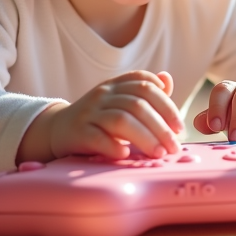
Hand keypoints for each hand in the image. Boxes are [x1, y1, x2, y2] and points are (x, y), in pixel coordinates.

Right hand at [21, 71, 183, 162]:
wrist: (57, 129)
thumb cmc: (97, 118)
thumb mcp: (119, 101)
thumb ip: (144, 93)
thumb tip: (167, 80)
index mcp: (116, 84)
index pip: (145, 83)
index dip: (166, 103)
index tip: (178, 126)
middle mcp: (103, 94)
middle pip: (137, 104)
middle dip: (160, 127)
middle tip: (173, 147)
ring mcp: (89, 112)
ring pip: (121, 120)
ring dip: (144, 138)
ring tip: (158, 154)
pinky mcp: (77, 132)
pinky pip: (97, 137)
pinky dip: (113, 146)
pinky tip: (126, 155)